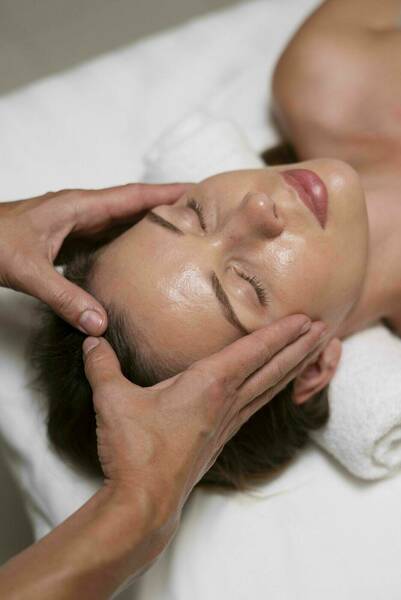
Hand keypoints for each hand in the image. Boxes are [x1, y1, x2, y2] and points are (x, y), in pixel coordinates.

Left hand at [0, 183, 187, 334]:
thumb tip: (100, 323)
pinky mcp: (68, 238)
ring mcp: (75, 224)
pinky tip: (139, 259)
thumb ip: (65, 297)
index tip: (196, 191)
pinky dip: (127, 243)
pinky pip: (107, 237)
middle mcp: (81, 211)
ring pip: (121, 222)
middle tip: (201, 216)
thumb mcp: (28, 271)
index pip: (132, 196)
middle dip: (166, 208)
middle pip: (133, 206)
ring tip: (181, 236)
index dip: (166, 192)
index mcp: (79, 206)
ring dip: (149, 225)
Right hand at [83, 315, 325, 566]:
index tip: (304, 318)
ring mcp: (228, 423)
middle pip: (272, 368)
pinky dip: (274, 391)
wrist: (145, 501)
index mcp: (208, 386)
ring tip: (314, 352)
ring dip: (293, 367)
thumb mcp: (113, 400)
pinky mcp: (222, 439)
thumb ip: (102, 365)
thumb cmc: (135, 450)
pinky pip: (257, 407)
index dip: (279, 332)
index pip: (252, 352)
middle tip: (323, 328)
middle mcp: (226, 402)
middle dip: (299, 346)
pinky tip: (276, 389)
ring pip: (270, 388)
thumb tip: (92, 340)